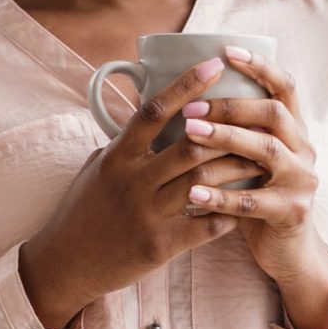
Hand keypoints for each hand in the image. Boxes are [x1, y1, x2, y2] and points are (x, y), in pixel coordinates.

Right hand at [18, 55, 253, 328]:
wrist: (65, 264)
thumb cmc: (84, 210)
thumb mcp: (97, 167)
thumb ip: (127, 142)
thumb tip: (155, 110)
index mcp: (116, 156)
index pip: (154, 110)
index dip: (187, 85)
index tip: (216, 64)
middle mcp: (131, 181)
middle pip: (190, 145)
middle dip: (229, 131)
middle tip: (258, 119)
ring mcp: (146, 214)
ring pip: (204, 181)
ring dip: (238, 168)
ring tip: (262, 158)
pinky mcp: (160, 245)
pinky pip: (207, 223)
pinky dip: (230, 211)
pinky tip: (248, 202)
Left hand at [174, 45, 327, 286]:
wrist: (287, 252)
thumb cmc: (257, 197)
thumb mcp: (252, 160)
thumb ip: (237, 131)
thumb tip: (186, 96)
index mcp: (295, 132)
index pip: (286, 87)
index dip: (260, 66)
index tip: (227, 52)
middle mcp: (304, 150)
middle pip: (273, 114)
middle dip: (231, 106)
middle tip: (191, 108)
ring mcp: (302, 181)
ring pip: (266, 150)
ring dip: (225, 139)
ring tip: (189, 135)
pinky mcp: (291, 212)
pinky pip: (253, 201)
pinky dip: (221, 196)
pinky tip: (192, 194)